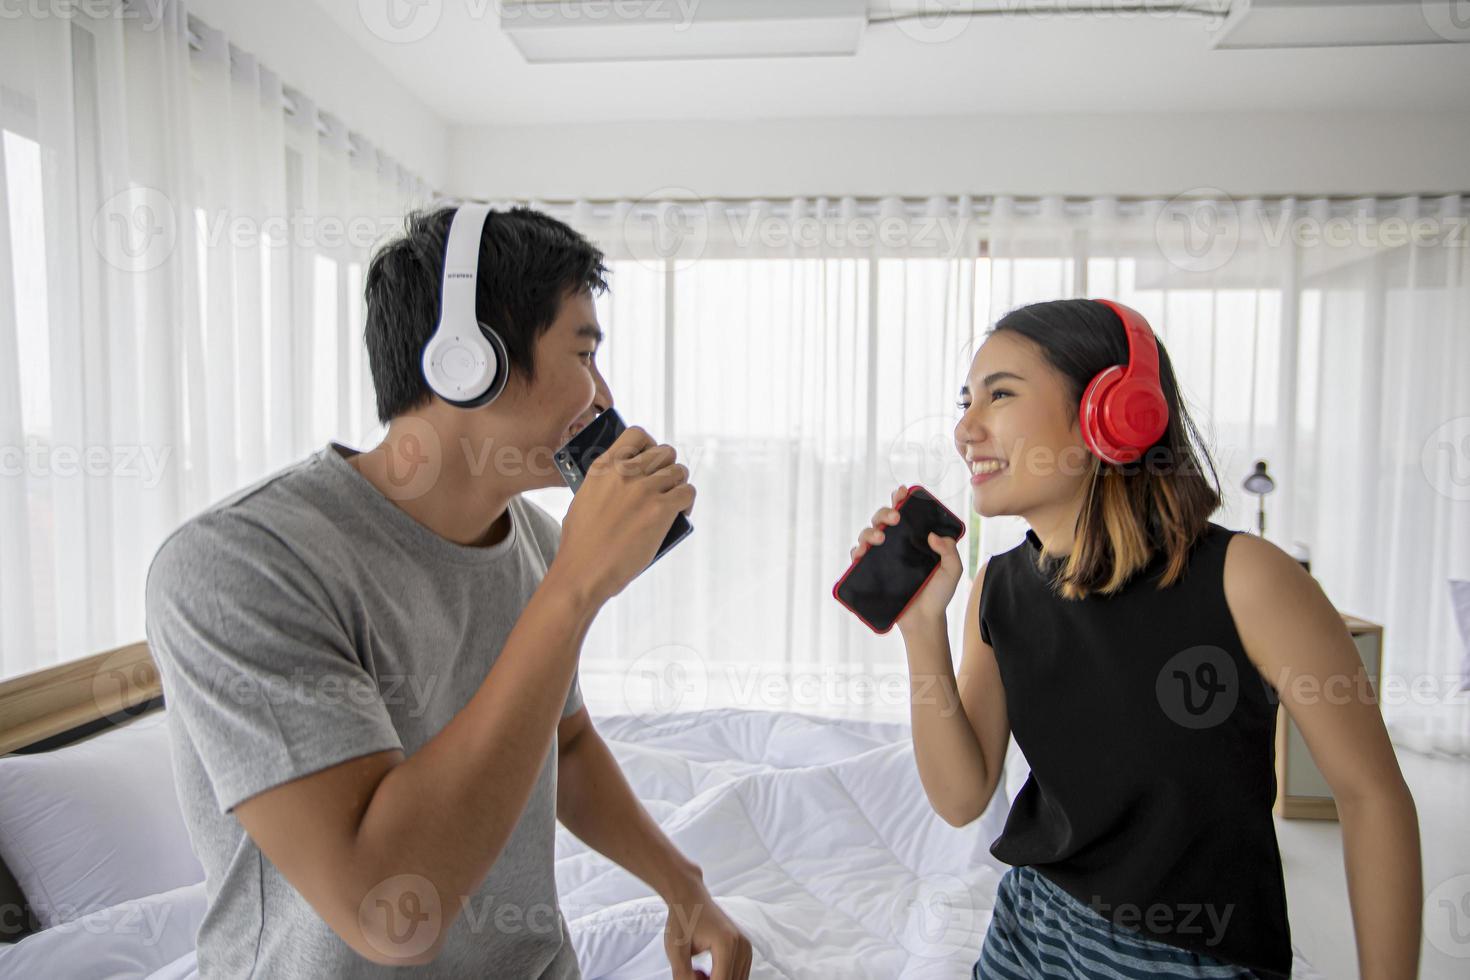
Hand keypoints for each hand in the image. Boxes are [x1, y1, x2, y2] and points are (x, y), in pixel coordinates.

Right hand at [553, 426, 696, 605]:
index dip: (650, 445)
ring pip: (679, 471)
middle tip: (664, 485)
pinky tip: (679, 513)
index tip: (651, 459)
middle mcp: (625, 472)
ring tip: (674, 501)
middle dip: (668, 467)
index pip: (638, 435)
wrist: (583, 572)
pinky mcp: (661, 510)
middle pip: (665, 452)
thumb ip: (606, 482)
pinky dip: (686, 503)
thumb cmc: (581, 543)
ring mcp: (644, 490)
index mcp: (604, 467)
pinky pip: (687, 493)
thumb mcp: (585, 498)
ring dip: (679, 485)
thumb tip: (628, 479)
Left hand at [664, 880, 751, 979]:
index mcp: (726, 944)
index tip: (691, 978)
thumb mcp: (675, 950)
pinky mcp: (746, 949)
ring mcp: (747, 947)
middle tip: (693, 974)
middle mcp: (742, 945)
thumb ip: (683, 976)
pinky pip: (739, 975)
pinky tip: (708, 972)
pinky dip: (725, 977)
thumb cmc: (683, 920)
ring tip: (698, 973)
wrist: (690, 897)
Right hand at [849, 486, 962, 633]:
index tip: (902, 492)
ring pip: (868, 534)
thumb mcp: (952, 570)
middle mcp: (896, 545)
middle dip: (885, 512)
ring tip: (881, 537)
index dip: (900, 499)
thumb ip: (949, 551)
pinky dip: (856, 551)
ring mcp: (882, 558)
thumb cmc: (939, 595)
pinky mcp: (871, 572)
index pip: (905, 513)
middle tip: (895, 517)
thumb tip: (933, 535)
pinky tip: (862, 552)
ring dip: (870, 531)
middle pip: (883, 519)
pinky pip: (857, 556)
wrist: (924, 620)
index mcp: (914, 539)